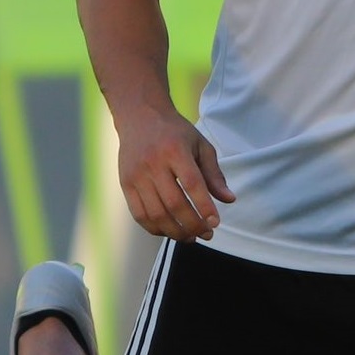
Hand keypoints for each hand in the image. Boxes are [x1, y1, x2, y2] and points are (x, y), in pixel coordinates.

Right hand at [117, 107, 235, 241]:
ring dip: (175, 232)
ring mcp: (136, 175)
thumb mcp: (200, 145)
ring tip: (190, 237)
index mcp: (175, 150)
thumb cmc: (175, 133)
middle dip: (193, 225)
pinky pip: (139, 215)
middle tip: (207, 234)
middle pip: (174, 204)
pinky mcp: (125, 184)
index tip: (215, 223)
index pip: (192, 184)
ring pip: (156, 214)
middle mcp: (153, 163)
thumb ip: (214, 173)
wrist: (139, 117)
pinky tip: (169, 231)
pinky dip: (155, 229)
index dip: (204, 207)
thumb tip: (229, 200)